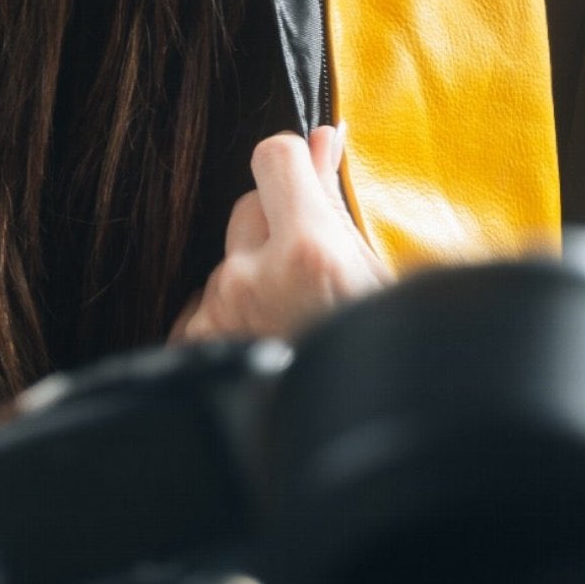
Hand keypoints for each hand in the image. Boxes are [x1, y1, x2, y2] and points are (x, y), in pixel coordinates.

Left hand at [168, 123, 390, 345]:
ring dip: (257, 276)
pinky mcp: (197, 344)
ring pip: (229, 260)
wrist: (363, 445)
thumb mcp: (381, 276)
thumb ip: (337, 203)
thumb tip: (323, 138)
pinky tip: (269, 338)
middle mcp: (250, 279)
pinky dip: (233, 314)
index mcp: (309, 254)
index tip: (308, 174)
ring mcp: (218, 314)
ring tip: (300, 320)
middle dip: (279, 223)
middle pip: (248, 207)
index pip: (272, 156)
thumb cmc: (387, 361)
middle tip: (317, 267)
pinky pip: (208, 303)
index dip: (294, 161)